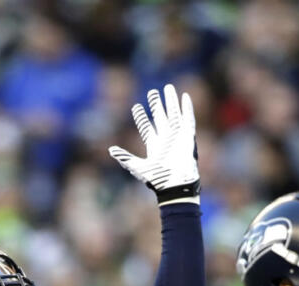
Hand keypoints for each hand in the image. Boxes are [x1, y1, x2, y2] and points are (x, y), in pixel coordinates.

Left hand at [109, 84, 199, 205]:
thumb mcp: (138, 167)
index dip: (141, 117)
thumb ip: (125, 158)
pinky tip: (184, 97)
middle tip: (152, 92)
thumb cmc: (157, 179)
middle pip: (161, 117)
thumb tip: (110, 150)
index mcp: (154, 145)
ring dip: (171, 102)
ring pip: (173, 114)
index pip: (146, 127)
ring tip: (168, 88)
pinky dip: (187, 108)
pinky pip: (188, 119)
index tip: (136, 106)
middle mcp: (165, 139)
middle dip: (156, 105)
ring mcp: (177, 137)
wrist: (174, 185)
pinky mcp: (187, 137)